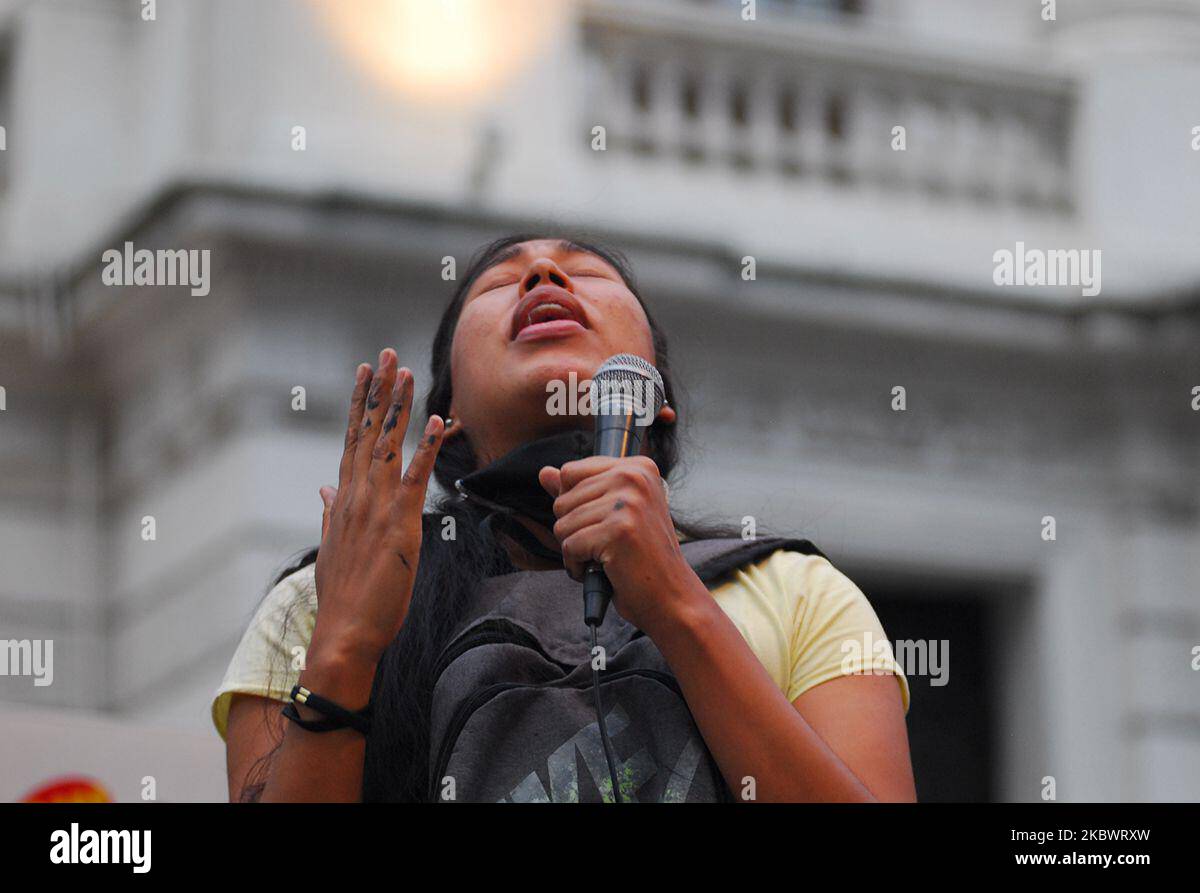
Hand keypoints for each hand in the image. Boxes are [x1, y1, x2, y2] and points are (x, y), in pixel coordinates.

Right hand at [309, 349, 444, 667]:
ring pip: (387, 445)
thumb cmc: (343, 595)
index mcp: (343, 500)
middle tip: (386, 355)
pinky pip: (415, 477)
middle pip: (367, 432)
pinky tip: (435, 421)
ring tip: (405, 372)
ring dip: (398, 407)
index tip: (364, 374)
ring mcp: (375, 507)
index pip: (351, 441)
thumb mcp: (332, 546)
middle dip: (378, 392)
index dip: (358, 405)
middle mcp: (355, 495)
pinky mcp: (399, 524)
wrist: (344, 632)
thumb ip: (329, 512)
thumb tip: (324, 486)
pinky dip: (425, 447)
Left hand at [538, 456, 698, 634]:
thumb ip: (578, 490)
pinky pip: (569, 545)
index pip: (570, 471)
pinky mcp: (618, 530)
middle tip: (605, 545)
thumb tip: (544, 472)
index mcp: (636, 467)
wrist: (670, 595)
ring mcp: (627, 502)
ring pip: (562, 523)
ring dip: (576, 549)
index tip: (601, 521)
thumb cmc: (642, 557)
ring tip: (605, 557)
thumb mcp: (612, 513)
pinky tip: (602, 570)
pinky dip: (577, 566)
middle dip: (574, 529)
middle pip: (563, 498)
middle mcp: (634, 477)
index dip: (574, 503)